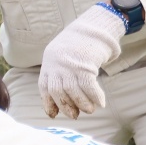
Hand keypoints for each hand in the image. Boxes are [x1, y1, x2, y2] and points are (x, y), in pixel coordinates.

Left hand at [37, 3, 124, 118]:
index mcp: (49, 65)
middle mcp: (57, 67)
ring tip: (90, 110)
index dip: (48, 103)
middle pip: (59, 92)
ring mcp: (70, 67)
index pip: (45, 88)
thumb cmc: (76, 48)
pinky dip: (95, 97)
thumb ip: (57, 75)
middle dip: (67, 107)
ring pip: (74, 92)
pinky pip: (89, 87)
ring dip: (83, 104)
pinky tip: (101, 102)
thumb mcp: (60, 58)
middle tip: (75, 115)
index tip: (53, 114)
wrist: (90, 29)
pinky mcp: (85, 66)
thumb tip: (60, 103)